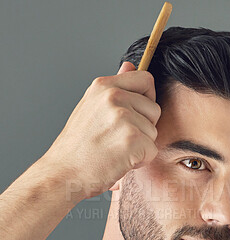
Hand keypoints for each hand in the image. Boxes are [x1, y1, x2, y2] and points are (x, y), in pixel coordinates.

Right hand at [41, 61, 160, 198]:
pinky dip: (140, 161)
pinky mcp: (132, 139)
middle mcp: (114, 97)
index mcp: (104, 85)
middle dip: (144, 127)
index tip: (134, 115)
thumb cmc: (78, 146)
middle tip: (118, 139)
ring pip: (154, 132)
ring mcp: (123, 117)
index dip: (146, 99)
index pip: (146, 79)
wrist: (63, 173)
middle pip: (154, 109)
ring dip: (141, 146)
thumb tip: (130, 65)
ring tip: (116, 151)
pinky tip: (120, 161)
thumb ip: (115, 87)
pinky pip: (152, 150)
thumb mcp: (92, 107)